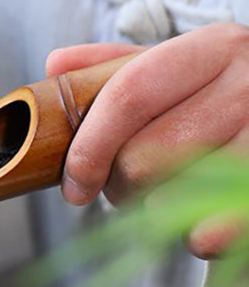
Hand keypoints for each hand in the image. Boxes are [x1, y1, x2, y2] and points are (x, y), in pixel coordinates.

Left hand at [47, 23, 248, 257]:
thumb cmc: (224, 93)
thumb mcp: (178, 67)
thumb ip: (116, 67)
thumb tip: (56, 64)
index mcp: (213, 49)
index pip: (128, 97)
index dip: (88, 147)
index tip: (73, 183)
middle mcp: (245, 86)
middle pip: (142, 156)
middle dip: (118, 185)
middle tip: (126, 187)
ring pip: (171, 195)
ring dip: (152, 209)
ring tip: (164, 195)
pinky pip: (217, 229)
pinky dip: (197, 238)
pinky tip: (197, 231)